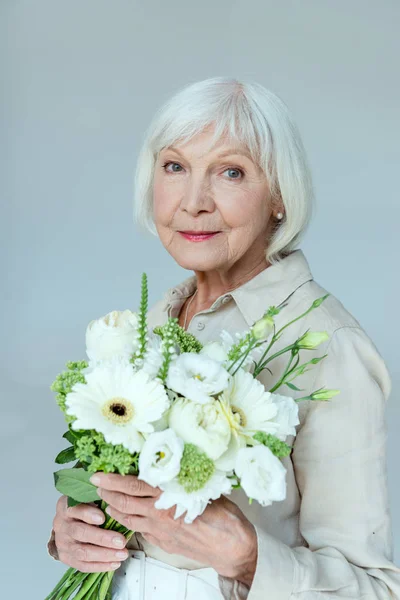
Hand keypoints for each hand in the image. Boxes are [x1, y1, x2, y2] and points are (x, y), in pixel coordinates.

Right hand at [51, 495, 129, 572]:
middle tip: (121, 541)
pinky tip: (114, 563)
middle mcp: (61, 524)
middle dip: (103, 538)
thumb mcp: (88, 498)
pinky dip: (100, 566)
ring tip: (122, 554)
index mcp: (65, 506)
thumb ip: (99, 500)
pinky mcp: (66, 557)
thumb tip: (118, 505)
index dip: (88, 514)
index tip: (103, 518)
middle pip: (80, 533)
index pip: (75, 509)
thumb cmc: (83, 507)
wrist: (67, 523)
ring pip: (82, 551)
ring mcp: (62, 543)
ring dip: (104, 554)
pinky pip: (83, 565)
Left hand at [91, 472, 257, 584]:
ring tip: (106, 499)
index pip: (134, 485)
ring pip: (127, 518)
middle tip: (96, 484)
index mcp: (169, 496)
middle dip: (107, 493)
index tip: (99, 474)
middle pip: (125, 502)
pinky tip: (127, 515)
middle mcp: (160, 514)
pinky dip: (128, 521)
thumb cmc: (223, 515)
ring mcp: (159, 531)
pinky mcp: (162, 542)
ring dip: (113, 508)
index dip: (113, 480)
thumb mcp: (202, 487)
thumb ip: (182, 478)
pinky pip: (139, 529)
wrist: (231, 547)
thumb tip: (171, 464)